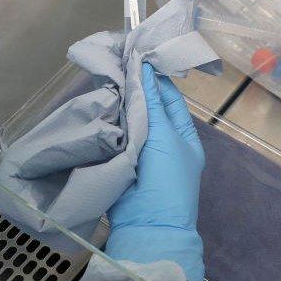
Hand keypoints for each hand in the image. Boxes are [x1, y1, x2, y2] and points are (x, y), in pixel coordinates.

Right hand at [105, 63, 204, 280]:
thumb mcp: (164, 136)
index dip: (155, 79)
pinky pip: (114, 135)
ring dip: (119, 103)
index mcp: (183, 136)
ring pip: (129, 120)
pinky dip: (107, 121)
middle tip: (115, 64)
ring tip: (104, 78)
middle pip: (147, 108)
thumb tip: (145, 68)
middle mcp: (163, 141)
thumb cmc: (166, 177)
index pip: (169, 99)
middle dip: (133, 90)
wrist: (147, 222)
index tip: (138, 58)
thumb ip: (152, 102)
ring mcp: (140, 151)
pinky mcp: (119, 159)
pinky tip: (97, 102)